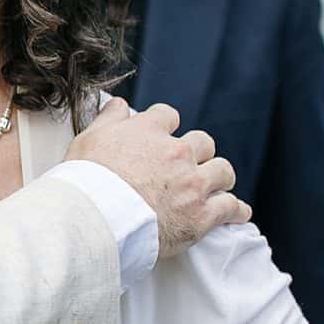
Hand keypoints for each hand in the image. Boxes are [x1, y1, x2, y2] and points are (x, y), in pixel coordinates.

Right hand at [66, 100, 247, 255]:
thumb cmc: (86, 182)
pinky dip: (236, 210)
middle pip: (203, 142)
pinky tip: (237, 212)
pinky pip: (230, 208)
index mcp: (148, 131)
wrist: (95, 219)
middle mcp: (176, 152)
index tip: (163, 137)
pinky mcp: (201, 215)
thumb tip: (119, 105)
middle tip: (190, 166)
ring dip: (220, 177)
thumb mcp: (87, 139)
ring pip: (222, 170)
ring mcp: (192, 184)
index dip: (166, 127)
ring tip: (216, 186)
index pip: (168, 116)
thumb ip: (108, 118)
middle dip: (198, 152)